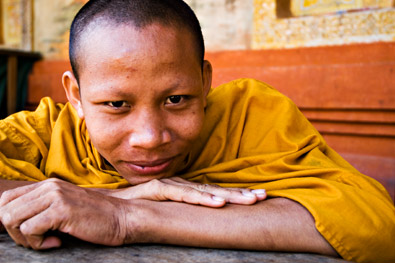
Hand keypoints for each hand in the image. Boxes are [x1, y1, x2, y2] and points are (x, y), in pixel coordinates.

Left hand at [0, 178, 130, 249]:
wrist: (122, 217)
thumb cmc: (95, 217)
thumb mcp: (65, 206)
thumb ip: (44, 207)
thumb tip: (16, 222)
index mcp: (48, 184)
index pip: (7, 199)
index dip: (11, 221)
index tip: (31, 233)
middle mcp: (49, 186)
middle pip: (5, 211)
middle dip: (16, 233)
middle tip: (39, 239)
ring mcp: (55, 196)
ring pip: (12, 219)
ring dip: (26, 238)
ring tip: (48, 240)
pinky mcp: (62, 210)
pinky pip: (30, 229)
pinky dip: (39, 243)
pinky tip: (58, 241)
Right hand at [107, 177, 266, 206]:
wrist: (101, 205)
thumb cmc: (131, 209)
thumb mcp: (159, 213)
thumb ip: (175, 214)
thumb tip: (191, 221)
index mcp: (181, 191)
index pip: (211, 192)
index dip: (234, 195)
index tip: (256, 198)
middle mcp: (177, 186)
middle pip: (212, 189)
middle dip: (238, 193)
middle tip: (263, 196)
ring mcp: (166, 186)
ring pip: (202, 190)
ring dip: (227, 195)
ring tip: (250, 200)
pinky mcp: (154, 190)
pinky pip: (181, 195)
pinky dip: (199, 198)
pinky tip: (216, 204)